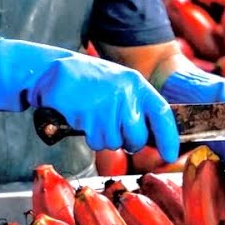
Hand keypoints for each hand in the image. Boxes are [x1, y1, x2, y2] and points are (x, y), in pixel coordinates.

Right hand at [27, 56, 179, 162]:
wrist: (54, 70)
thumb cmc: (91, 81)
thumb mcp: (121, 84)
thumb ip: (138, 106)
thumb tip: (154, 138)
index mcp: (137, 84)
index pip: (162, 114)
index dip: (169, 138)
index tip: (170, 155)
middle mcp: (124, 94)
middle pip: (137, 137)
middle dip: (128, 142)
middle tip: (116, 130)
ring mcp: (105, 105)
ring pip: (114, 143)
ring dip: (105, 138)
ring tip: (96, 119)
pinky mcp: (85, 116)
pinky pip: (95, 141)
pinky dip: (90, 136)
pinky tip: (84, 119)